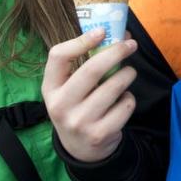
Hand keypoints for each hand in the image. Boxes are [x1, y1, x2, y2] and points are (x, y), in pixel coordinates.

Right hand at [42, 29, 137, 161]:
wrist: (81, 149)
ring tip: (128, 73)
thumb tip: (121, 36)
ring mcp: (79, 121)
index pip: (58, 57)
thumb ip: (86, 64)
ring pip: (114, 87)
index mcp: (50, 89)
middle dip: (116, 52)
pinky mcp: (100, 133)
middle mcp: (60, 105)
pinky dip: (129, 98)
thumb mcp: (70, 89)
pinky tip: (122, 101)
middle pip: (91, 69)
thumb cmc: (78, 107)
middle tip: (131, 45)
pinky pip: (125, 105)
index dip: (81, 40)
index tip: (102, 31)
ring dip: (127, 74)